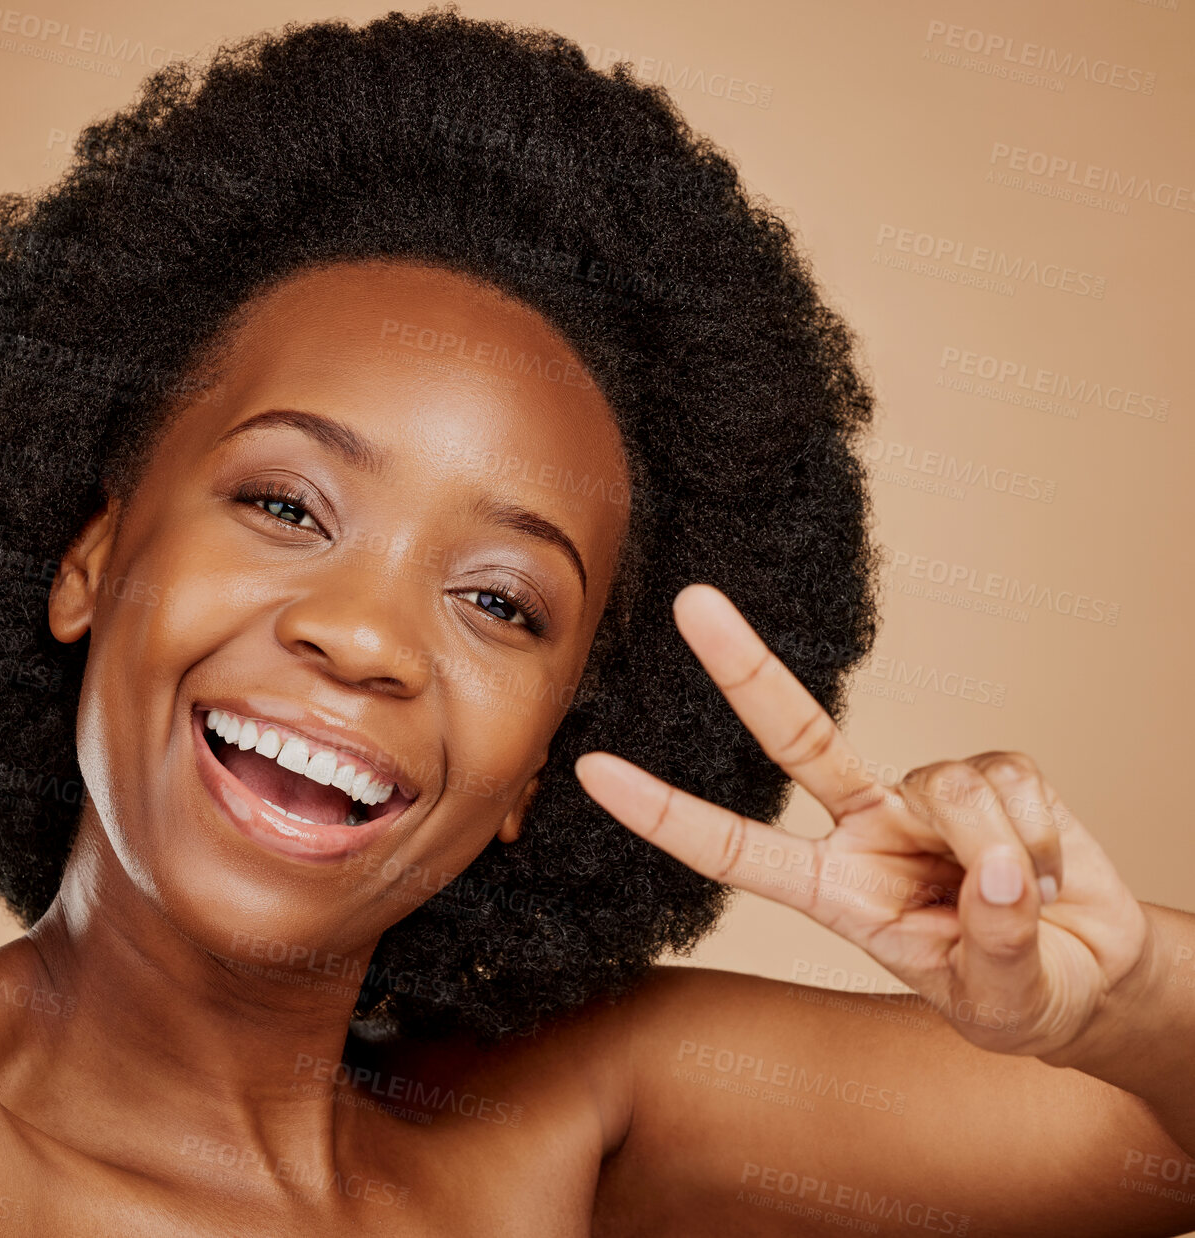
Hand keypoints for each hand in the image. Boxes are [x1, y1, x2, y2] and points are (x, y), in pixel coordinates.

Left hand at [573, 583, 1150, 1060]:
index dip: (664, 813)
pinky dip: (1042, 835)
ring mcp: (927, 795)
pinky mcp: (996, 769)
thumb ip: (994, 948)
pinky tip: (1047, 866)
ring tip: (1024, 898)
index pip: (732, 850)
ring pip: (947, 784)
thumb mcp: (1000, 1001)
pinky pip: (1011, 780)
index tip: (590, 773)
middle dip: (745, 668)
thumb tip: (995, 874)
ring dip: (997, 847)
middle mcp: (866, 828)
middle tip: (690, 603)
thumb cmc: (1019, 990)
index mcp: (834, 891)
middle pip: (797, 737)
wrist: (1091, 971)